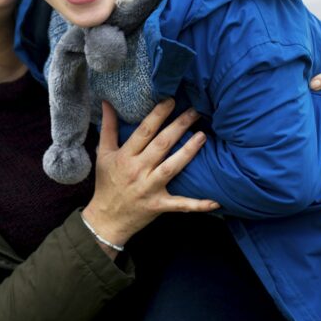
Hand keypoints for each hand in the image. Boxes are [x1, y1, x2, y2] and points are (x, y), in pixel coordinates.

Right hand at [81, 100, 219, 257]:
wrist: (105, 219)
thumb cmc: (106, 183)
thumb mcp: (104, 154)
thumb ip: (108, 127)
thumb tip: (107, 103)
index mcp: (125, 156)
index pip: (143, 131)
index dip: (158, 115)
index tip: (171, 100)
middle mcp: (138, 170)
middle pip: (161, 145)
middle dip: (178, 126)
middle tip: (194, 111)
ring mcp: (149, 188)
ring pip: (172, 168)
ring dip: (188, 152)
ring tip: (202, 136)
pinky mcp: (159, 205)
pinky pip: (181, 205)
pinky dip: (198, 204)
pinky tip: (215, 201)